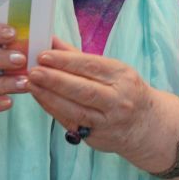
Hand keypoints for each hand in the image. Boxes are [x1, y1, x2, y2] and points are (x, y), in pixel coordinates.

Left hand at [27, 38, 158, 157]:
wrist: (148, 127)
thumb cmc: (124, 90)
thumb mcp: (112, 70)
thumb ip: (78, 56)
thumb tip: (51, 40)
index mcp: (122, 76)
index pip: (91, 66)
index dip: (65, 61)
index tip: (43, 55)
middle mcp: (118, 100)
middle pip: (83, 90)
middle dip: (55, 80)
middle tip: (33, 71)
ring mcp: (109, 122)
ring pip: (75, 110)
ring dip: (49, 96)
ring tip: (30, 84)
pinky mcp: (98, 138)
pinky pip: (71, 123)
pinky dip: (52, 109)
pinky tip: (39, 98)